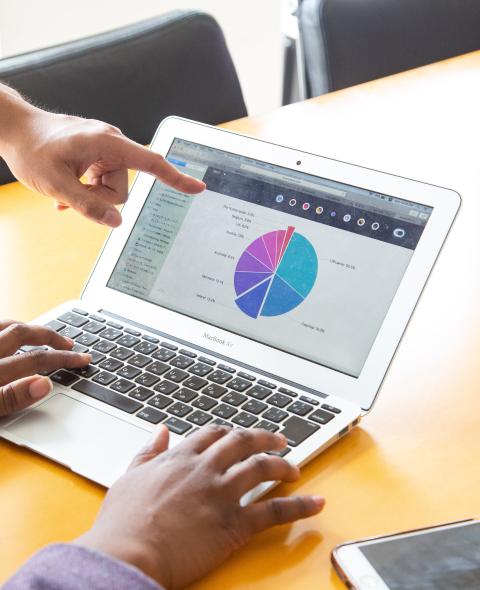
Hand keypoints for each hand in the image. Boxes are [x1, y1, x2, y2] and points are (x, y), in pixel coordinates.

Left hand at [0, 100, 204, 226]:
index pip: (151, 163)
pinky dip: (86, 189)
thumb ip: (88, 206)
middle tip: (71, 191)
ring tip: (65, 188)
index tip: (198, 188)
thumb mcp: (56, 184)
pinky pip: (101, 182)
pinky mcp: (96, 155)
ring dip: (90, 195)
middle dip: (99, 198)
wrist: (13, 129)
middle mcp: (111, 144)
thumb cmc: (31, 150)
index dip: (176, 178)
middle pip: (123, 189)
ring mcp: (104, 150)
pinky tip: (66, 188)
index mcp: (108, 143)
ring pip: (111, 189)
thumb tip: (116, 224)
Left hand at [0, 320, 89, 416]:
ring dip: (27, 328)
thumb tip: (45, 385)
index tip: (82, 360)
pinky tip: (8, 338)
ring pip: (5, 326)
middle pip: (21, 333)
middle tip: (69, 343)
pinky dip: (5, 330)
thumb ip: (11, 398)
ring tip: (41, 334)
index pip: (36, 360)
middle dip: (50, 336)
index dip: (63, 359)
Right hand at [76, 425, 324, 589]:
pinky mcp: (235, 523)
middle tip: (279, 440)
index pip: (214, 434)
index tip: (240, 434)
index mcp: (182, 457)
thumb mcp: (129, 476)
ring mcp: (223, 494)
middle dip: (264, 438)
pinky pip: (275, 511)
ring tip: (294, 468)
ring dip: (283, 465)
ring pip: (263, 468)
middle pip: (244, 442)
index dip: (231, 432)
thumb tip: (160, 430)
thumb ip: (148, 451)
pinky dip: (299, 506)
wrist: (128, 554)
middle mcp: (207, 469)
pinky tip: (316, 504)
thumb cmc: (123, 522)